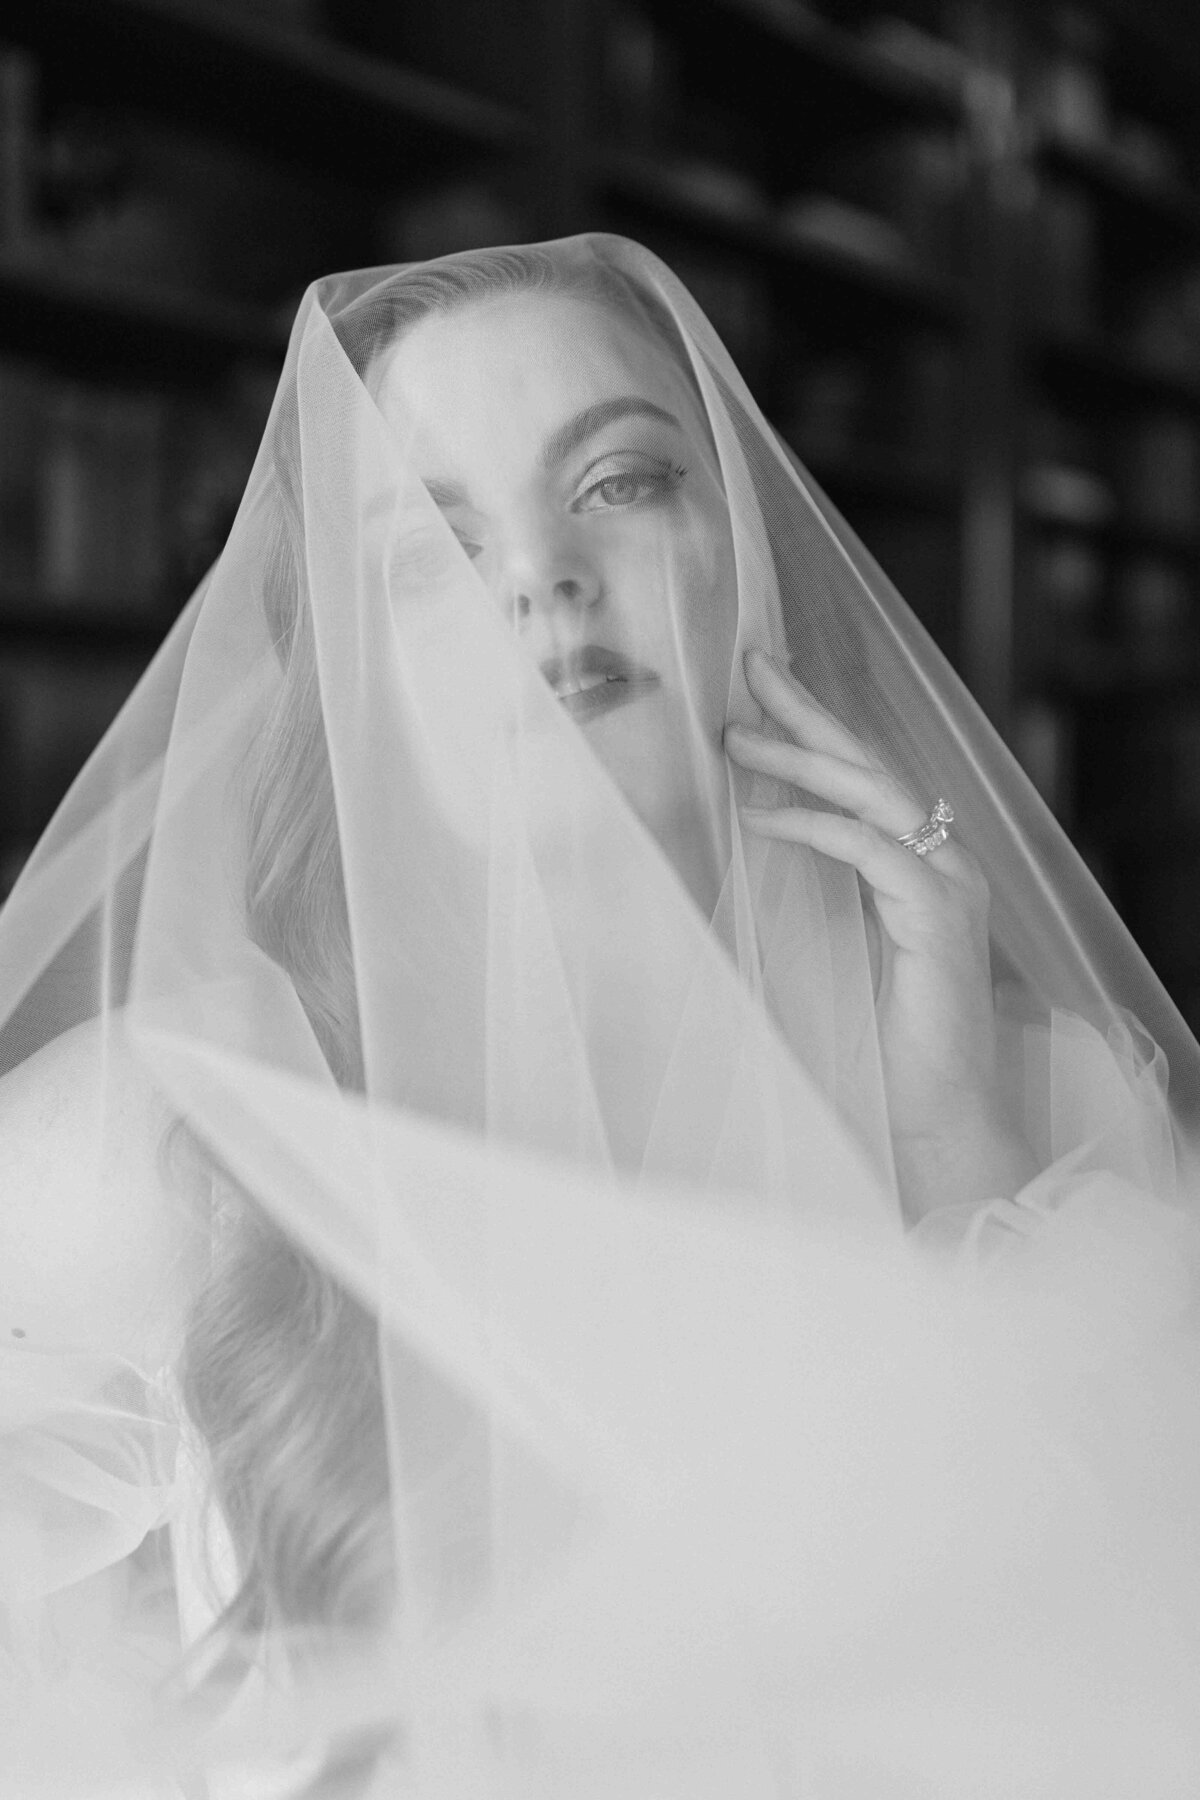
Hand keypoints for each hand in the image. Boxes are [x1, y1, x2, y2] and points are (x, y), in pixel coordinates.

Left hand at [725, 648, 1033, 1218]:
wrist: (935, 1117)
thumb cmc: (880, 1047)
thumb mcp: (830, 953)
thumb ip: (806, 896)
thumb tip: (739, 843)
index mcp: (917, 867)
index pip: (863, 779)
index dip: (817, 727)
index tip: (764, 685)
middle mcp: (940, 864)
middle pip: (869, 766)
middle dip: (810, 711)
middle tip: (755, 663)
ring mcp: (948, 886)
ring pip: (872, 795)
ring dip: (802, 759)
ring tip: (740, 734)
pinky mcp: (938, 918)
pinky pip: (869, 851)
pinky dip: (814, 827)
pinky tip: (761, 816)